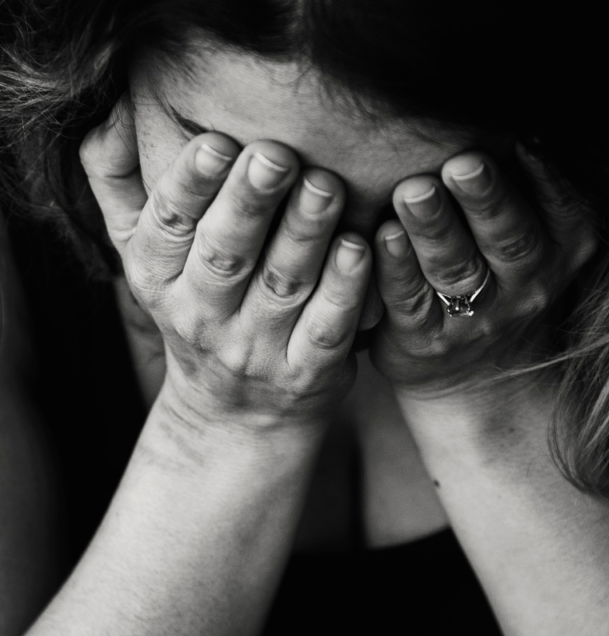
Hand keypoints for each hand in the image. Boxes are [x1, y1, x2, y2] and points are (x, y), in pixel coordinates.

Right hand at [80, 100, 370, 432]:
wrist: (233, 414)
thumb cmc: (194, 305)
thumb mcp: (143, 252)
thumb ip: (120, 182)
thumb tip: (110, 109)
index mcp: (157, 276)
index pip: (169, 225)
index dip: (190, 184)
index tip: (216, 141)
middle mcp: (201, 315)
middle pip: (227, 253)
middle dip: (251, 202)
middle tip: (278, 154)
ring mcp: (255, 349)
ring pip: (282, 285)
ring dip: (305, 234)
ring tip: (326, 186)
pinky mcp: (306, 373)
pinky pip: (326, 329)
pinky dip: (344, 290)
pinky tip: (360, 248)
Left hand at [369, 144, 595, 400]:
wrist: (481, 373)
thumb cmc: (503, 276)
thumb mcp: (538, 235)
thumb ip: (525, 184)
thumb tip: (500, 106)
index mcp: (563, 247)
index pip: (558, 207)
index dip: (540, 175)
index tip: (520, 138)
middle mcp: (528, 284)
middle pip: (508, 237)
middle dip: (485, 199)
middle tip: (462, 164)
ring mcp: (478, 317)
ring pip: (456, 270)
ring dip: (434, 229)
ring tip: (413, 192)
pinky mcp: (426, 340)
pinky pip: (409, 301)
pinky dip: (394, 268)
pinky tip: (378, 236)